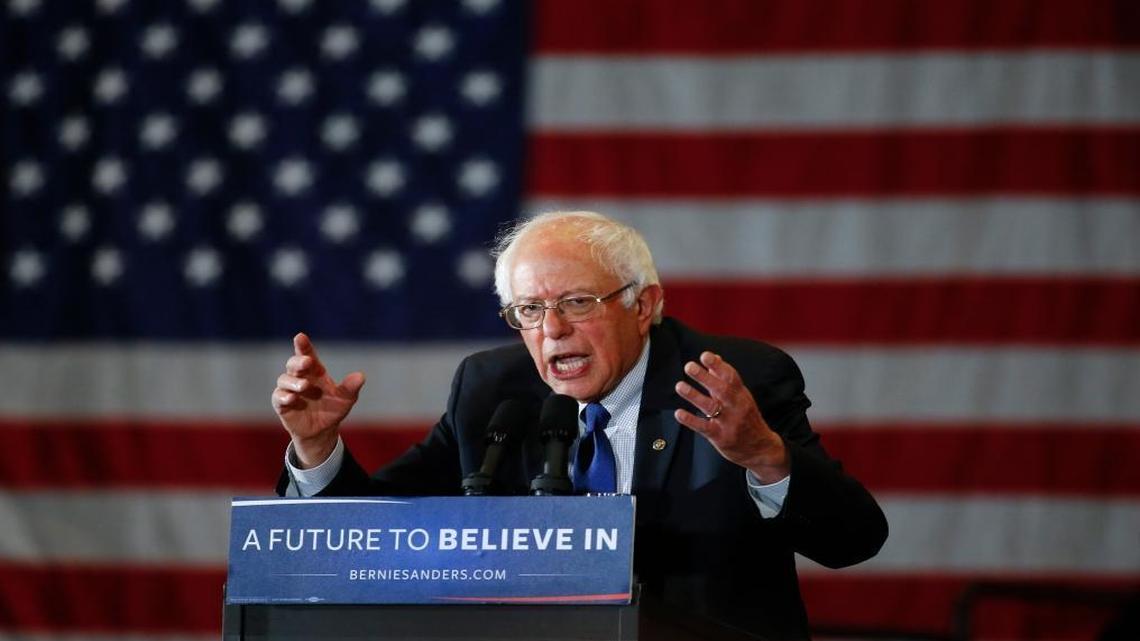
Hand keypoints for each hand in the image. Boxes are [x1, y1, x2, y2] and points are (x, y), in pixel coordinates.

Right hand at [271, 332, 365, 467]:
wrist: (322, 431)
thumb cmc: (333, 409)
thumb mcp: (346, 399)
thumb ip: (351, 387)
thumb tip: (361, 376)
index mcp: (315, 372)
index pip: (307, 355)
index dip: (303, 346)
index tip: (300, 337)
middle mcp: (301, 378)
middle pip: (293, 364)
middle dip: (298, 361)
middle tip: (307, 362)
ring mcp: (290, 390)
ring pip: (284, 379)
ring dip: (293, 381)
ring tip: (304, 386)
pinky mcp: (282, 405)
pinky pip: (278, 397)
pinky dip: (284, 396)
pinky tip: (292, 398)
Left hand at [674, 351, 788, 482]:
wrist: (761, 449)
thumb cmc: (748, 419)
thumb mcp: (741, 398)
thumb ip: (726, 378)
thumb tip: (713, 358)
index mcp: (742, 395)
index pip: (731, 377)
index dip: (718, 365)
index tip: (705, 355)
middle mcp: (737, 407)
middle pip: (721, 389)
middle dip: (705, 377)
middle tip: (689, 366)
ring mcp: (729, 423)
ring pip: (711, 407)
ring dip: (694, 396)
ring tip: (680, 386)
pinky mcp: (721, 437)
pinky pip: (704, 428)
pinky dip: (691, 420)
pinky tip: (679, 413)